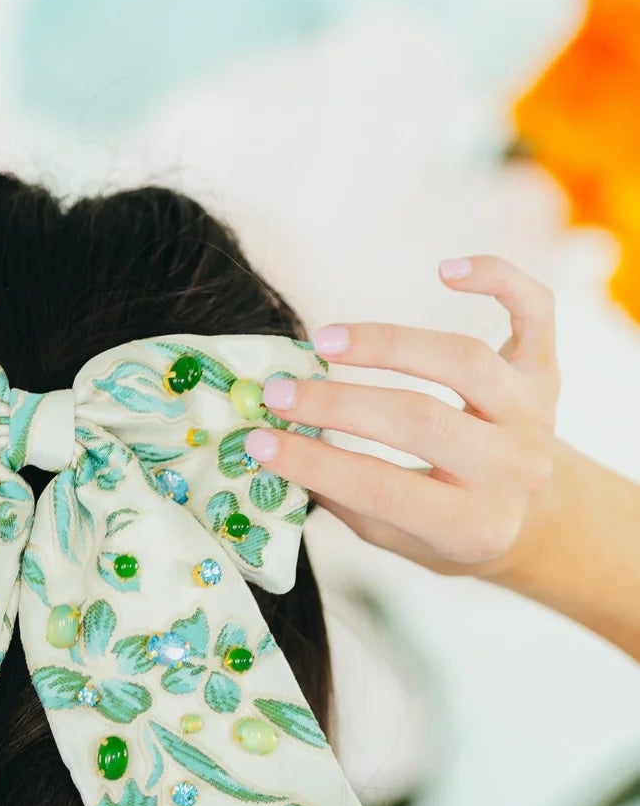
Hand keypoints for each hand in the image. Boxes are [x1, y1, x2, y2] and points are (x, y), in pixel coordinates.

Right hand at [245, 256, 559, 573]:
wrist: (538, 515)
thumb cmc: (448, 526)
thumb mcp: (399, 535)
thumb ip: (348, 497)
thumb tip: (276, 444)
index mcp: (474, 525)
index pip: (383, 488)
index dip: (315, 464)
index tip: (259, 441)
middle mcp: (513, 468)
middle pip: (421, 421)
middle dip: (339, 403)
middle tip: (278, 391)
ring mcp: (534, 414)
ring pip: (464, 361)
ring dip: (388, 344)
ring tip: (326, 341)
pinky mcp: (545, 369)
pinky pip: (534, 309)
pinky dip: (498, 278)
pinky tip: (446, 270)